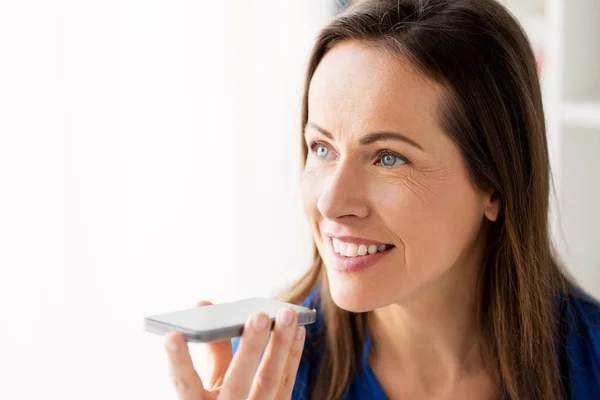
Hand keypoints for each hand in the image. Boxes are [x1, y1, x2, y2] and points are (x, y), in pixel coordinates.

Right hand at [164, 300, 305, 399]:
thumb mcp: (206, 386)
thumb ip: (210, 351)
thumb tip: (205, 306)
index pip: (185, 384)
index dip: (178, 360)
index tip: (172, 335)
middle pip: (238, 381)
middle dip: (250, 348)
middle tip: (259, 315)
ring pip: (270, 379)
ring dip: (280, 344)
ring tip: (286, 313)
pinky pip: (286, 381)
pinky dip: (292, 354)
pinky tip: (297, 329)